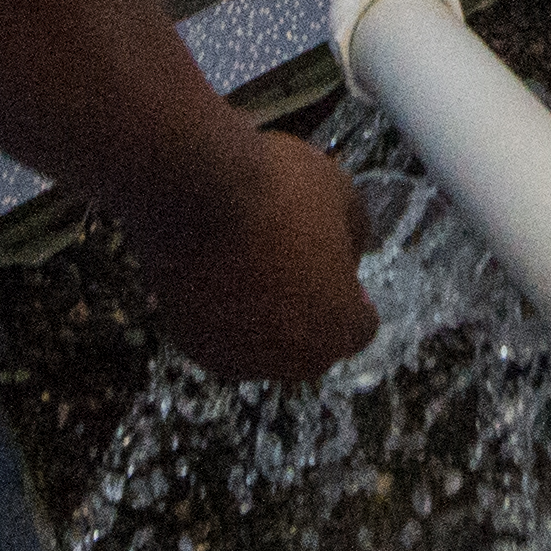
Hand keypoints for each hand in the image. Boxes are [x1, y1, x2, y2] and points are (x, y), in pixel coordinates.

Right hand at [116, 122, 375, 377]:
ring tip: (252, 264)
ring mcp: (236, 358)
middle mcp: (290, 360)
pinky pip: (219, 334)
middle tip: (297, 265)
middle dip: (310, 312)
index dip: (353, 294)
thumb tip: (346, 250)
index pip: (360, 328)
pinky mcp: (192, 345)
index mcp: (337, 327)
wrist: (191, 191)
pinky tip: (217, 269)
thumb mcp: (340, 194)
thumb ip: (355, 233)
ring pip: (262, 345)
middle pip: (312, 345)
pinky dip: (221, 310)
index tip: (339, 266)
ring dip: (264, 316)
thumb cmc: (276, 190)